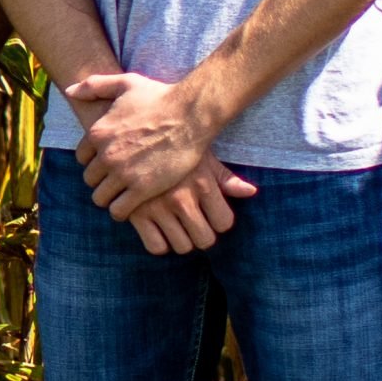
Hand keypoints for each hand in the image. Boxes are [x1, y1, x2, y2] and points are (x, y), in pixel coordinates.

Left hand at [67, 71, 218, 215]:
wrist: (190, 114)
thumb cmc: (160, 97)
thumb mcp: (123, 83)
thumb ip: (93, 86)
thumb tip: (70, 90)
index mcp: (97, 132)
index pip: (82, 158)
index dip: (94, 161)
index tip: (108, 163)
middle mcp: (106, 154)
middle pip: (90, 179)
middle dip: (102, 181)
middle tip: (117, 181)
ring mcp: (123, 173)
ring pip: (101, 198)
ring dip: (110, 198)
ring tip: (123, 195)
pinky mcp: (142, 189)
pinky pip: (119, 210)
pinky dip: (122, 211)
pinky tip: (132, 206)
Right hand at [121, 154, 259, 254]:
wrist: (130, 134)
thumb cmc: (171, 147)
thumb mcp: (201, 157)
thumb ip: (225, 178)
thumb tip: (251, 192)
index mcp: (202, 184)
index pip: (224, 223)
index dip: (219, 221)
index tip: (211, 214)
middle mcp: (181, 198)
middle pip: (205, 240)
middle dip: (202, 235)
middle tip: (193, 224)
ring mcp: (157, 208)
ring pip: (182, 246)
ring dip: (181, 240)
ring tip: (175, 226)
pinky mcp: (134, 213)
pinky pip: (155, 247)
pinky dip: (158, 243)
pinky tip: (157, 228)